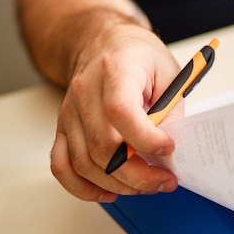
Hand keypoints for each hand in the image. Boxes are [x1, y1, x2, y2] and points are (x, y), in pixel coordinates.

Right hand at [50, 24, 180, 201]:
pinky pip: (63, 166)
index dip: (146, 138)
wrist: (104, 42)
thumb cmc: (138, 55)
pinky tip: (110, 191)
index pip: (120, 111)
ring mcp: (70, 112)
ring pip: (85, 163)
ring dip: (119, 184)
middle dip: (138, 173)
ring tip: (147, 185)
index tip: (169, 147)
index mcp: (115, 70)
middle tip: (164, 179)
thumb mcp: (169, 73)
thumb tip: (169, 151)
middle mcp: (85, 92)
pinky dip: (84, 187)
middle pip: (103, 146)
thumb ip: (171, 111)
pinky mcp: (63, 128)